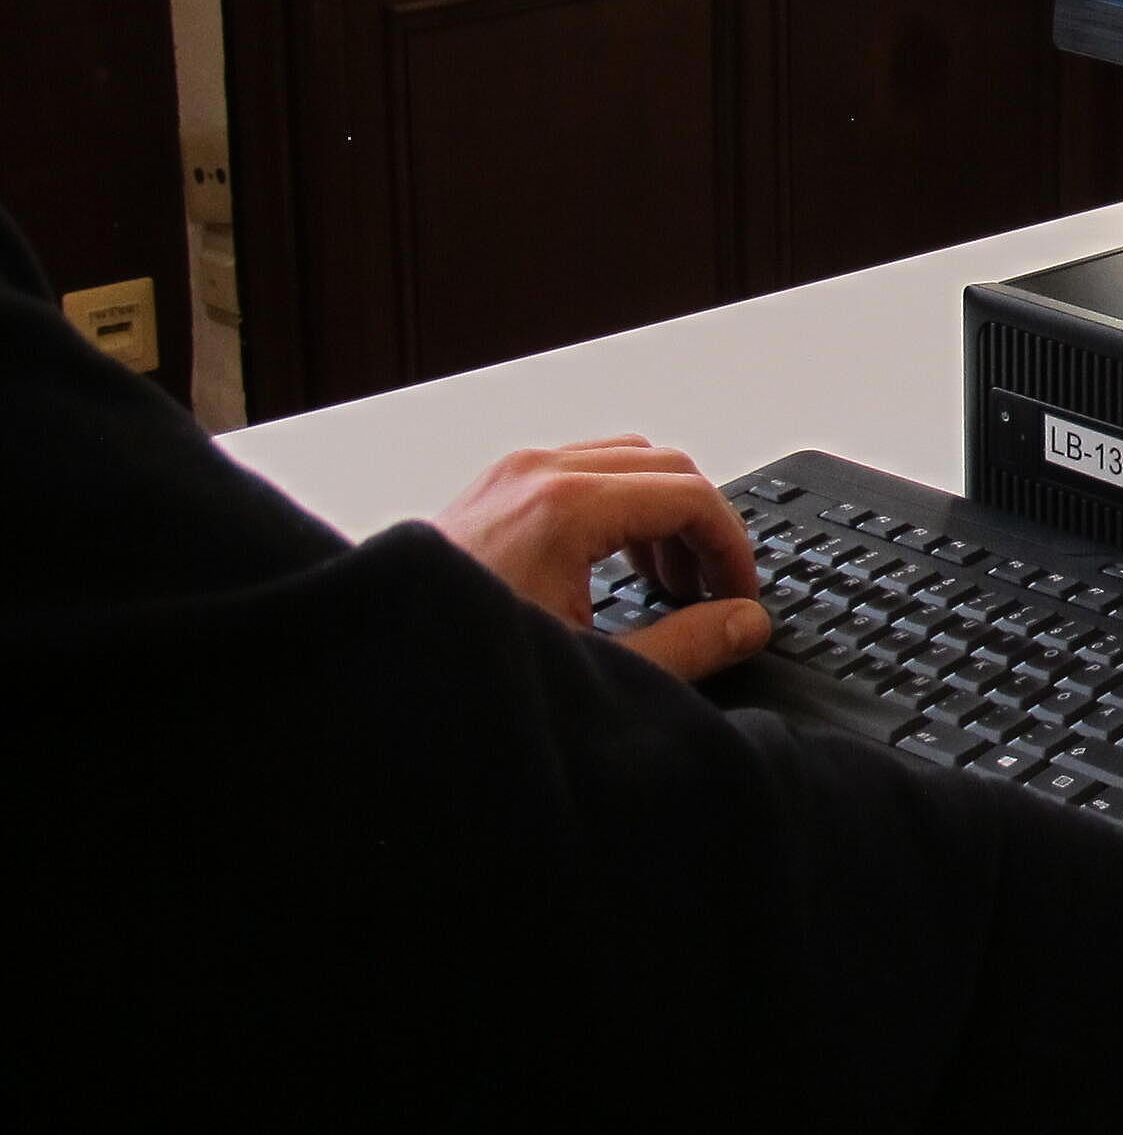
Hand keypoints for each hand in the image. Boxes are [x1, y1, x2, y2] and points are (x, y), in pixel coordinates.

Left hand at [436, 435, 770, 681]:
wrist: (366, 673)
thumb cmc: (458, 671)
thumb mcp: (592, 669)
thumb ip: (686, 646)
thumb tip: (744, 624)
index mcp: (566, 506)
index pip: (690, 495)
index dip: (730, 547)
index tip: (740, 594)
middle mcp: (537, 472)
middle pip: (665, 466)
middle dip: (701, 528)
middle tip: (713, 592)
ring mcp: (509, 474)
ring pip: (625, 460)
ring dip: (661, 512)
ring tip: (666, 585)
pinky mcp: (490, 488)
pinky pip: (580, 469)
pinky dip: (617, 506)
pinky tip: (614, 567)